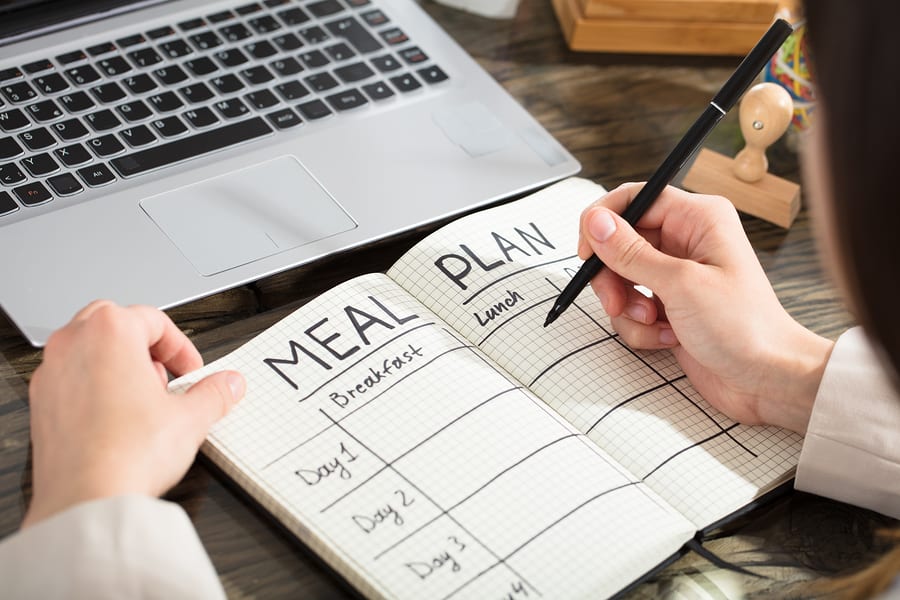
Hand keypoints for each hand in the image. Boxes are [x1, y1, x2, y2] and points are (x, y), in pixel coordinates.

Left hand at [23, 301, 244, 526]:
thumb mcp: (191, 419)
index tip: (192, 372)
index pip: (154, 320)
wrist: (86, 501)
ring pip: (89, 350)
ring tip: (144, 402)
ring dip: (120, 366)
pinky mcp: (42, 406)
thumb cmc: (126, 454)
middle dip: (146, 348)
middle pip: (115, 324)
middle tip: (167, 378)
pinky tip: (120, 422)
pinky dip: (96, 389)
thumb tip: (229, 385)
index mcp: (109, 332)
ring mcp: (51, 375)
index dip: (181, 348)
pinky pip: (72, 380)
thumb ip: (215, 393)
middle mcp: (73, 345)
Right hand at [578, 183, 833, 432]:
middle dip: (613, 276)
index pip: (634, 199)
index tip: (587, 253)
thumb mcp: (680, 285)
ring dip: (628, 307)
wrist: (768, 381)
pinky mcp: (670, 304)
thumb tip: (595, 221)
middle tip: (618, 301)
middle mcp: (686, 240)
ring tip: (653, 323)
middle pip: (620, 242)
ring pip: (621, 278)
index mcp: (698, 218)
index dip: (603, 222)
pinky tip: (667, 339)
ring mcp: (677, 274)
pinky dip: (640, 327)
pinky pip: (632, 307)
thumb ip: (631, 252)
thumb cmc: (745, 328)